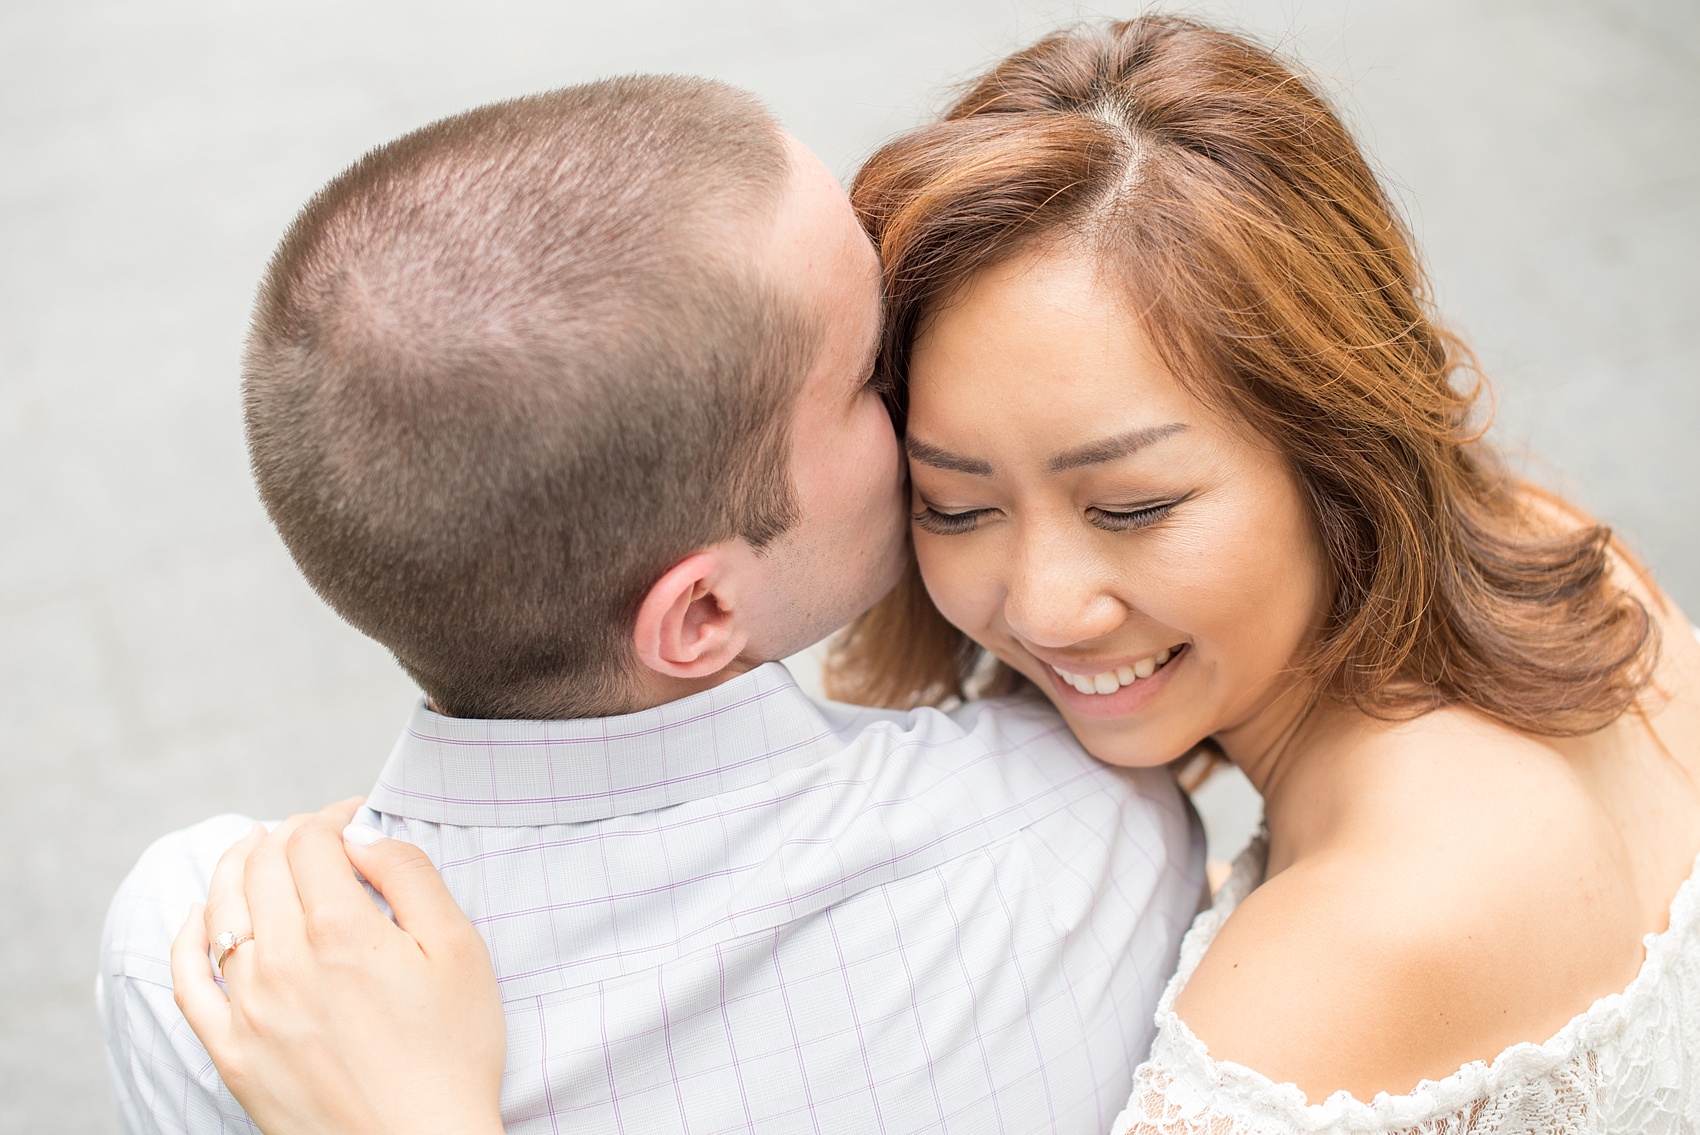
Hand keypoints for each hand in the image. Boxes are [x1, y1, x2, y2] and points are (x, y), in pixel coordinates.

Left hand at [170, 799, 506, 1134]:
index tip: (352, 818)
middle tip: (314, 835)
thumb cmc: (453, 1053)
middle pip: (262, 865)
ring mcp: (247, 1009)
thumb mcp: (459, 950)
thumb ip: (411, 876)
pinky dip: (188, 935)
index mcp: (341, 930)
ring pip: (220, 910)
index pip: (311, 841)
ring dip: (237, 866)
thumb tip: (362, 837)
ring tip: (256, 850)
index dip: (331, 816)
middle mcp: (282, 961)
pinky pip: (187, 979)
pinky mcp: (230, 1051)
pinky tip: (200, 916)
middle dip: (287, 834)